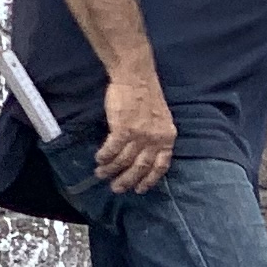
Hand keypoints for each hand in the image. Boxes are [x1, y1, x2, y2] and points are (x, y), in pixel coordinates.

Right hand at [99, 74, 177, 193]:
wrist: (136, 78)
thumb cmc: (147, 95)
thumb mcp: (162, 120)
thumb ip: (157, 137)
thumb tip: (145, 153)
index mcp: (167, 138)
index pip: (161, 165)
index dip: (150, 179)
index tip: (140, 189)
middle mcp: (155, 140)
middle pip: (141, 167)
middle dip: (127, 180)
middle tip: (117, 189)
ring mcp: (139, 135)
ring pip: (125, 160)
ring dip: (111, 170)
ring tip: (102, 175)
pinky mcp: (123, 129)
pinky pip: (112, 149)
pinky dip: (105, 156)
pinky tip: (99, 160)